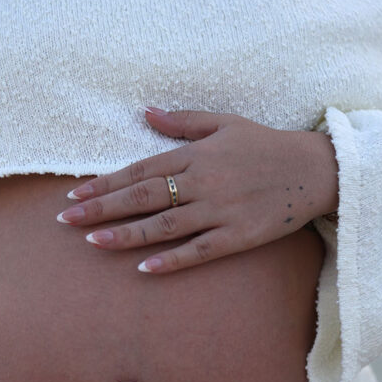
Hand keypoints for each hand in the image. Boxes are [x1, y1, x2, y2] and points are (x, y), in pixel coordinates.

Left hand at [56, 107, 338, 273]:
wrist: (316, 169)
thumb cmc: (265, 144)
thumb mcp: (224, 123)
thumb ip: (182, 121)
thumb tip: (144, 111)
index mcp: (195, 155)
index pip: (139, 170)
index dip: (104, 184)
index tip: (73, 196)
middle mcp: (202, 182)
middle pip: (142, 197)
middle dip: (101, 208)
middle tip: (66, 221)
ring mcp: (219, 211)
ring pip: (163, 225)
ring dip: (126, 234)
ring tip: (93, 242)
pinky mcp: (238, 236)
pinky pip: (198, 251)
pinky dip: (171, 260)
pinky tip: (144, 270)